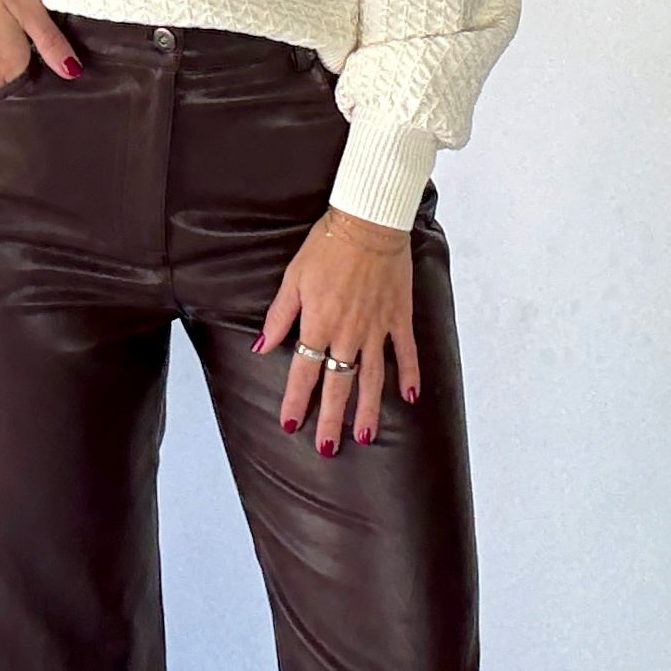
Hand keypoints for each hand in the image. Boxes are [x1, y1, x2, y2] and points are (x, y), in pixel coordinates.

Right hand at [0, 0, 85, 90]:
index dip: (44, 66)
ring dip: (0, 77)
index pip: (38, 83)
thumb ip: (50, 42)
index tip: (40, 47)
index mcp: (11, 65)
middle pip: (15, 89)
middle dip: (22, 74)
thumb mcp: (26, 4)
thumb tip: (72, 70)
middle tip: (17, 40)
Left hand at [254, 206, 417, 451]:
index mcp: (318, 324)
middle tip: (327, 448)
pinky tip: (410, 398)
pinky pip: (405, 352)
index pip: (304, 372)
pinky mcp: (399, 317)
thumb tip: (260, 347)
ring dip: (368, 409)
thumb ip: (279, 316)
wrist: (369, 222)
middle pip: (338, 384)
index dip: (296, 401)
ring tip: (365, 437)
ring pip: (372, 378)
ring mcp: (377, 328)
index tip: (291, 426)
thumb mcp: (293, 279)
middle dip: (331, 419)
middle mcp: (348, 333)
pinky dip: (409, 375)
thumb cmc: (327, 247)